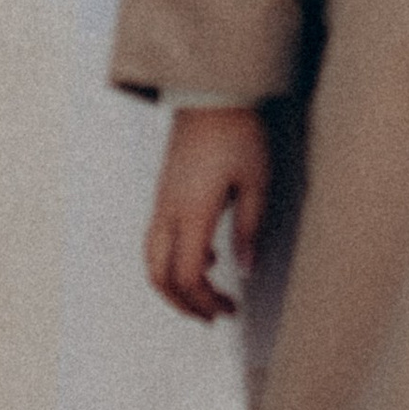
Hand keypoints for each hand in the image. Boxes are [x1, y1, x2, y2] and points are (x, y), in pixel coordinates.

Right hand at [144, 106, 269, 321]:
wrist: (211, 94)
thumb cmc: (237, 132)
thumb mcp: (255, 182)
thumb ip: (249, 229)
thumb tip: (245, 269)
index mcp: (191, 213)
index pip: (188, 276)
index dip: (205, 302)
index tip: (227, 311)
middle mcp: (168, 212)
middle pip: (161, 276)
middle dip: (184, 304)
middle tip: (213, 315)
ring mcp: (162, 202)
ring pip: (153, 260)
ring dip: (174, 285)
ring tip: (205, 297)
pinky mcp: (164, 193)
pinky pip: (157, 239)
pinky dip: (174, 259)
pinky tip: (207, 256)